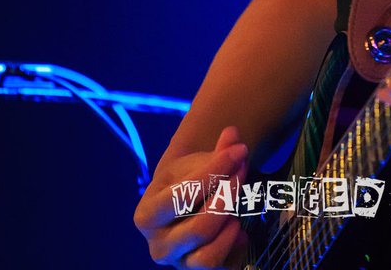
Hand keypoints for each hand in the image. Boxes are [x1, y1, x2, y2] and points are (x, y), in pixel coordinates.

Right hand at [134, 126, 249, 267]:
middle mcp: (158, 247)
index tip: (239, 151)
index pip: (182, 196)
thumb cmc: (190, 183)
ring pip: (207, 257)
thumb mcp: (197, 164)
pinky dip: (234, 247)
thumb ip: (217, 150)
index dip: (214, 172)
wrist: (187, 209)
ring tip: (237, 206)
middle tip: (243, 172)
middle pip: (199, 228)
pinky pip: (220, 268)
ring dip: (230, 227)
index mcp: (147, 215)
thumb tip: (233, 134)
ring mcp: (178, 265)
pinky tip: (238, 228)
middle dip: (228, 196)